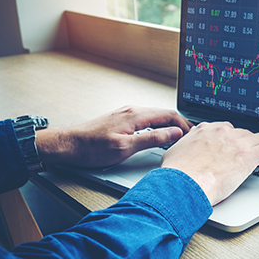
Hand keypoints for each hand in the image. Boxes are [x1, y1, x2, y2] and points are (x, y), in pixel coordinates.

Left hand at [35, 106, 191, 167]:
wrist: (67, 145)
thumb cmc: (91, 148)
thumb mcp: (126, 147)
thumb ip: (153, 139)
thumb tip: (174, 133)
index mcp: (136, 115)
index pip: (169, 114)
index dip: (184, 125)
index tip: (191, 136)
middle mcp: (132, 111)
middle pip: (164, 114)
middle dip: (180, 125)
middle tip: (189, 138)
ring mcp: (126, 115)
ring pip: (155, 117)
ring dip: (169, 126)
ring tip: (177, 138)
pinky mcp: (121, 121)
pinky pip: (146, 120)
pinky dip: (157, 127)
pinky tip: (158, 136)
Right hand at [161, 122, 258, 205]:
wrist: (183, 184)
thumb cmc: (176, 174)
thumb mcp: (175, 153)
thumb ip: (184, 148)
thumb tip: (184, 151)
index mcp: (205, 130)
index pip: (226, 129)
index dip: (233, 138)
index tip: (236, 145)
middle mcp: (222, 132)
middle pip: (244, 134)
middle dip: (249, 144)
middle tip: (252, 153)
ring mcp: (237, 142)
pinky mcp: (249, 155)